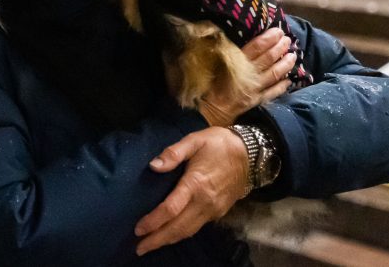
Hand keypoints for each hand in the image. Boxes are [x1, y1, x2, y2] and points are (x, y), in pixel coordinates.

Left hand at [134, 127, 248, 255]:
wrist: (250, 154)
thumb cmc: (219, 144)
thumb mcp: (195, 140)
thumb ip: (173, 153)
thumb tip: (153, 166)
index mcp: (195, 184)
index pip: (171, 209)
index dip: (153, 221)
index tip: (138, 228)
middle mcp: (204, 202)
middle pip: (178, 227)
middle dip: (157, 240)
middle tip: (139, 248)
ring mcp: (213, 210)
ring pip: (188, 231)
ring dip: (168, 240)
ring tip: (150, 246)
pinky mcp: (218, 212)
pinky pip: (197, 227)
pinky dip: (181, 234)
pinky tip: (171, 234)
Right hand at [197, 27, 296, 125]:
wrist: (207, 114)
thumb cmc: (206, 88)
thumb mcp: (211, 66)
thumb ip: (222, 55)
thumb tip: (226, 40)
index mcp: (237, 64)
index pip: (256, 47)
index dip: (268, 38)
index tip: (277, 30)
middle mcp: (249, 75)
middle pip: (268, 59)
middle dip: (279, 48)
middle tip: (288, 39)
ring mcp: (255, 89)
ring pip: (274, 74)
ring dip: (285, 64)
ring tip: (293, 55)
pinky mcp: (256, 102)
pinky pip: (273, 93)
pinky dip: (282, 86)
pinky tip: (289, 81)